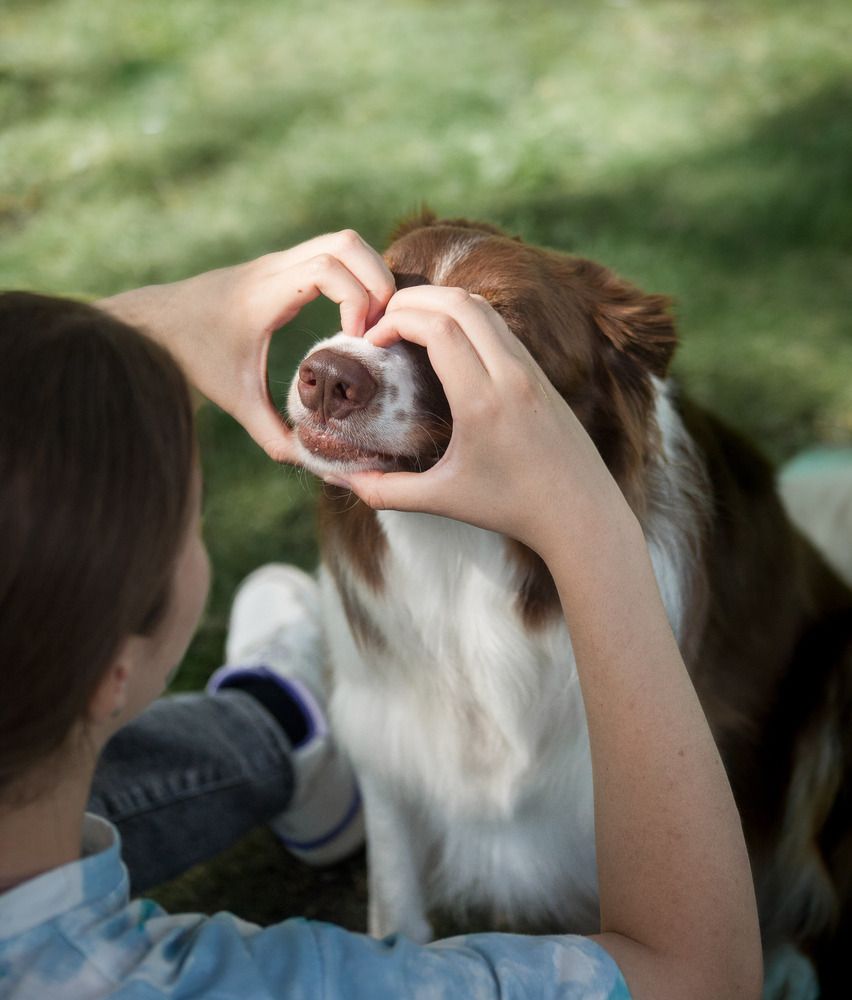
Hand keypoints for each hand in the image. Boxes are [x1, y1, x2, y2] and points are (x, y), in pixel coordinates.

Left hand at [98, 231, 394, 462]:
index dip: (356, 299)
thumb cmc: (196, 359)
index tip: (355, 338)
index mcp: (264, 294)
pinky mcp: (284, 265)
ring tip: (372, 320)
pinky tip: (354, 315)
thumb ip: (272, 434)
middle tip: (378, 325)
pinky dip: (357, 275)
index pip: (327, 269)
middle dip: (377, 282)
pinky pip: (335, 253)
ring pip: (344, 242)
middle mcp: (275, 268)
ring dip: (371, 275)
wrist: (158, 325)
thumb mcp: (235, 400)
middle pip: (346, 244)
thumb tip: (310, 460)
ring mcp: (280, 261)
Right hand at [341, 286, 627, 553]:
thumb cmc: (511, 508)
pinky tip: (442, 341)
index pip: (437, 328)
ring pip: (482, 306)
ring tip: (408, 325)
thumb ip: (387, 490)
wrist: (580, 512)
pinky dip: (464, 317)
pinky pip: (498, 325)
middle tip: (382, 322)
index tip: (371, 342)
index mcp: (482, 402)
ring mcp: (530, 369)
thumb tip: (343, 478)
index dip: (395, 321)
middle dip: (412, 300)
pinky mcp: (540, 372)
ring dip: (440, 303)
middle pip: (458, 302)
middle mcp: (510, 375)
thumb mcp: (443, 500)